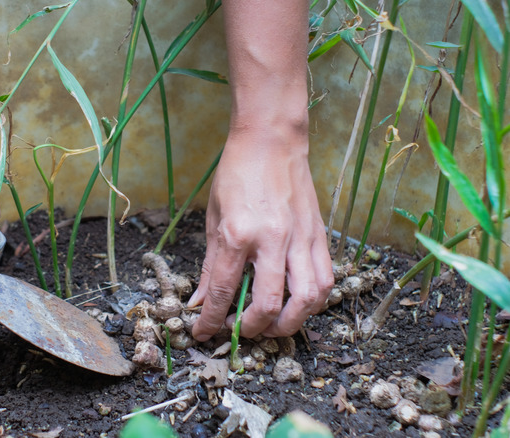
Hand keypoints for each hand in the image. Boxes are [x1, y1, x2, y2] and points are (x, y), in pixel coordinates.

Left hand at [188, 127, 332, 340]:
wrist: (271, 140)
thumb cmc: (236, 174)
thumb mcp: (213, 218)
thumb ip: (209, 265)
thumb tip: (200, 301)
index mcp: (238, 234)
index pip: (224, 291)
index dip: (210, 320)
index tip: (202, 332)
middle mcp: (273, 240)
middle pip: (269, 305)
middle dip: (251, 329)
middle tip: (239, 330)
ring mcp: (301, 239)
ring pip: (307, 300)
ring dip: (289, 322)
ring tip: (272, 324)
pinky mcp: (319, 236)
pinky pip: (325, 280)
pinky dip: (312, 301)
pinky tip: (296, 302)